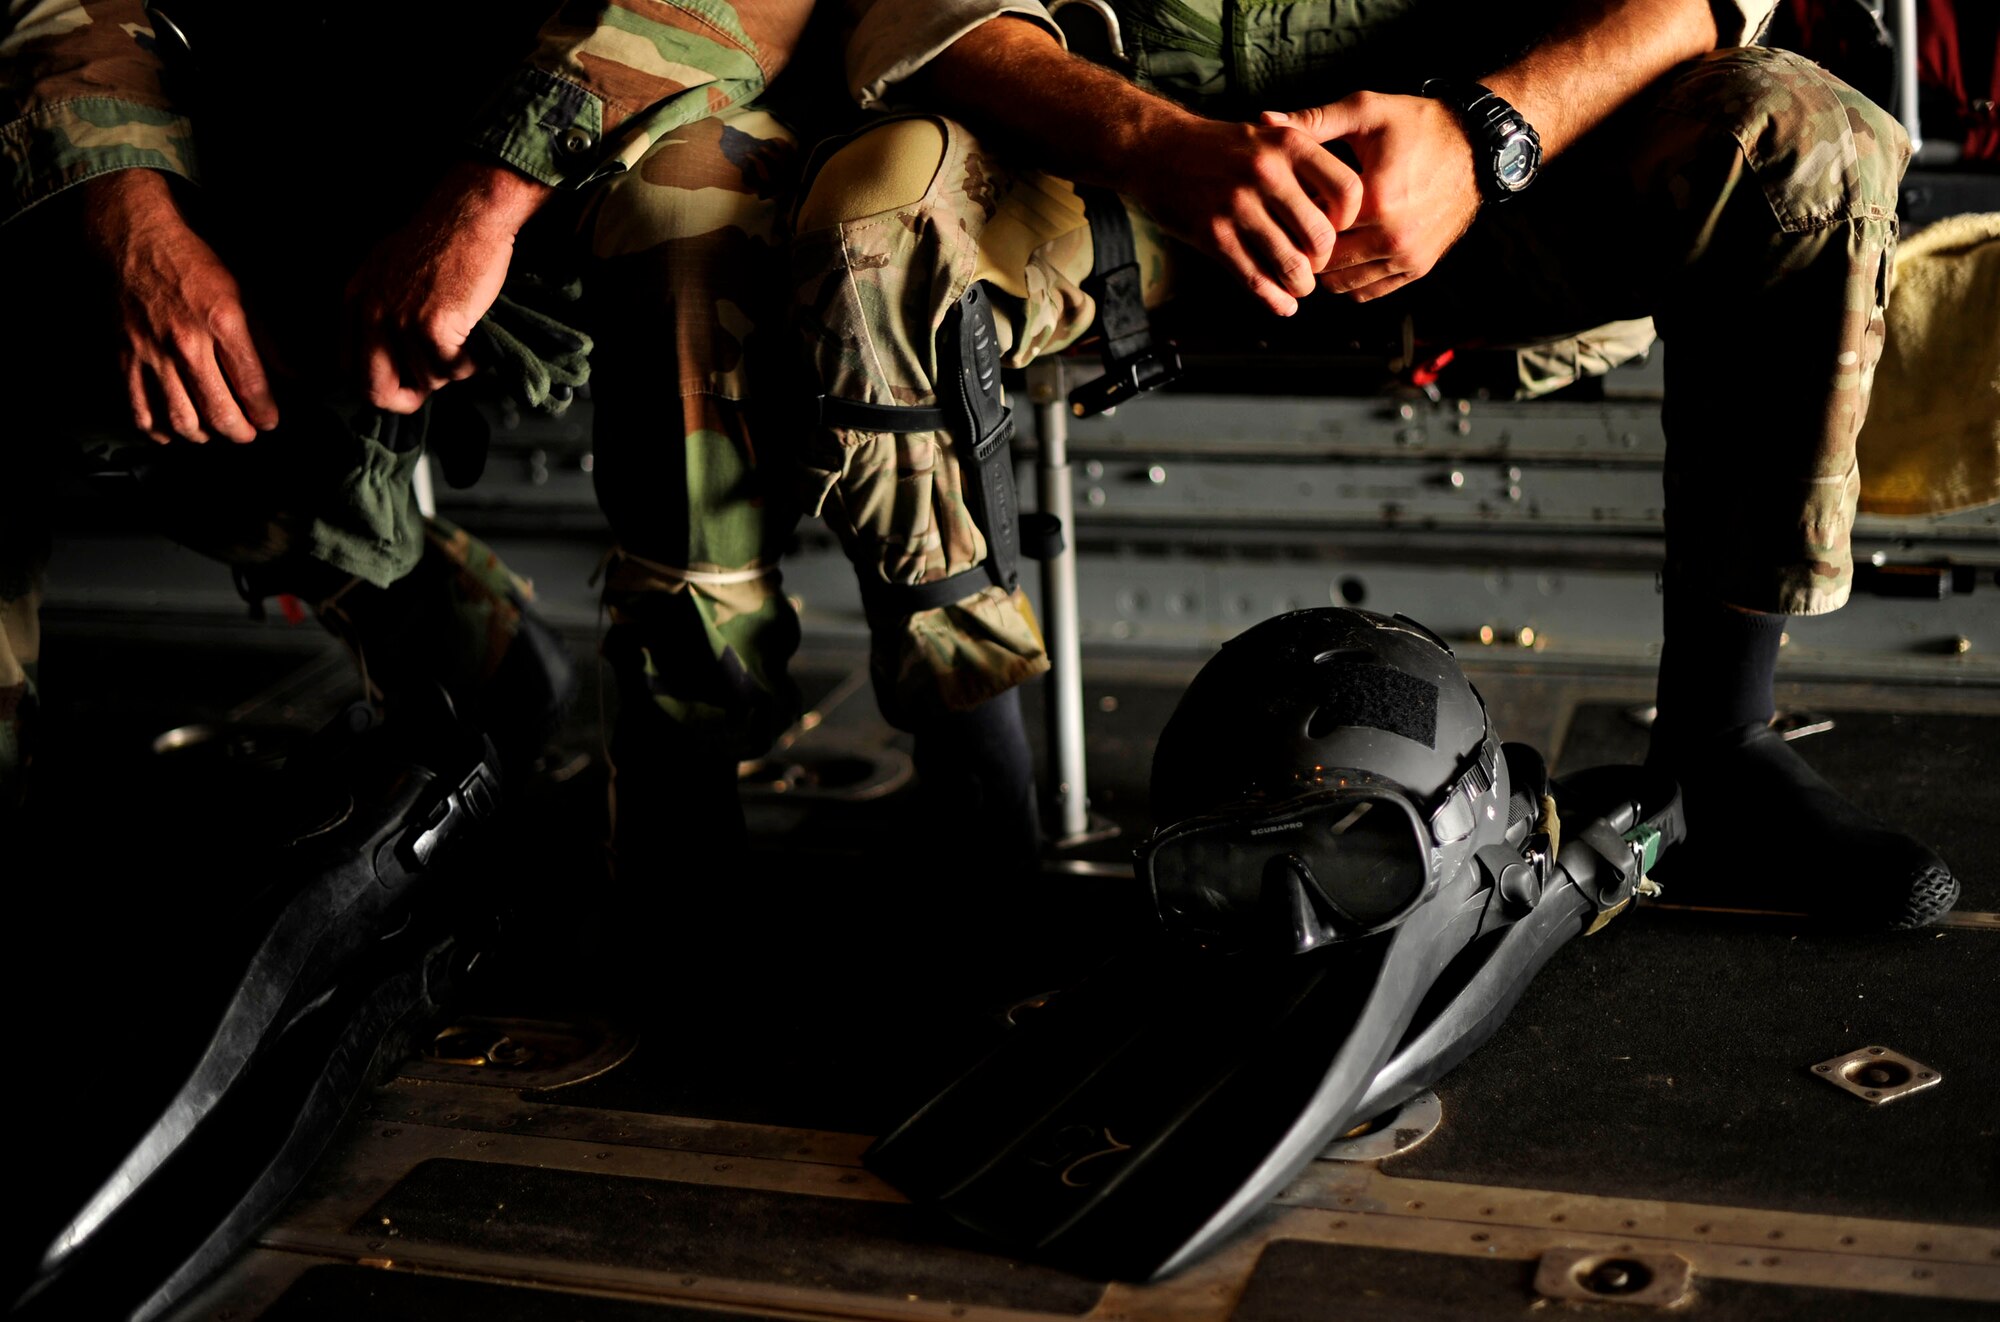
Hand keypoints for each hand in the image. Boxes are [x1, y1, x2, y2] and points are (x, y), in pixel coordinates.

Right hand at [79, 170, 278, 443]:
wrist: (135, 241)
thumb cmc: (192, 263)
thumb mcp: (245, 293)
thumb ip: (268, 341)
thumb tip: (294, 376)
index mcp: (223, 323)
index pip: (253, 387)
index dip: (266, 414)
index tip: (270, 421)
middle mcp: (186, 343)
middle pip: (219, 412)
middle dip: (240, 432)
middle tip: (248, 433)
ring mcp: (152, 354)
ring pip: (181, 419)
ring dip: (204, 436)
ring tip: (215, 431)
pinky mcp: (126, 358)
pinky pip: (139, 410)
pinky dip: (158, 429)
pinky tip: (173, 432)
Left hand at [345, 161, 551, 412]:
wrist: (470, 214)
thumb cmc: (440, 240)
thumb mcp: (386, 273)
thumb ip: (377, 313)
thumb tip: (389, 360)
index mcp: (353, 301)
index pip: (349, 371)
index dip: (379, 386)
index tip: (403, 384)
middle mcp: (369, 313)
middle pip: (375, 391)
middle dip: (406, 398)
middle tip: (430, 386)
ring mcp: (400, 321)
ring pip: (427, 380)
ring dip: (451, 368)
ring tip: (464, 338)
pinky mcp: (434, 326)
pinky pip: (455, 369)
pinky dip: (473, 361)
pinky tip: (477, 337)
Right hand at [1123, 115, 1361, 315]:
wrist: (1157, 149)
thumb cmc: (1221, 148)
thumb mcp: (1268, 136)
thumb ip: (1305, 165)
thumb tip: (1345, 210)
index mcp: (1288, 145)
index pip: (1348, 190)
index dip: (1351, 218)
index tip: (1338, 227)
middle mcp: (1266, 173)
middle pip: (1321, 236)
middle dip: (1323, 260)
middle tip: (1315, 262)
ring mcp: (1237, 206)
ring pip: (1291, 265)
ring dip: (1301, 285)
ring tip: (1299, 284)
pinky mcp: (1212, 235)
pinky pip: (1255, 279)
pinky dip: (1275, 300)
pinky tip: (1283, 304)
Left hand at [1262, 92, 1481, 301]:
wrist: (1477, 145)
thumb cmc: (1419, 124)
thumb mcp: (1365, 112)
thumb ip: (1313, 122)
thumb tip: (1264, 123)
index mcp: (1376, 201)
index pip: (1311, 229)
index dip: (1293, 218)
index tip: (1289, 202)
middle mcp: (1393, 237)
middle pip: (1323, 263)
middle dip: (1305, 247)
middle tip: (1297, 226)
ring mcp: (1407, 257)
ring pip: (1341, 285)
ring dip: (1326, 267)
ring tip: (1320, 239)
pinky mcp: (1417, 268)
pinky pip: (1367, 291)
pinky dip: (1349, 279)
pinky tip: (1344, 252)